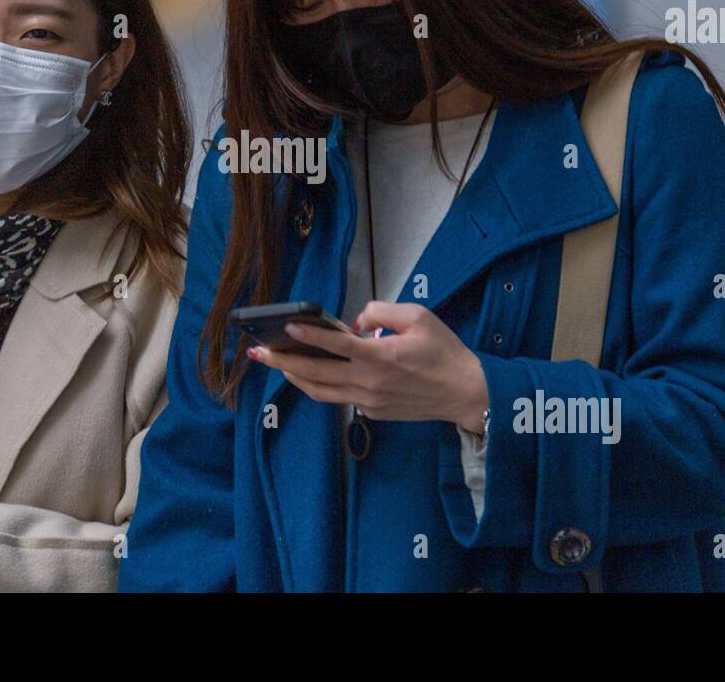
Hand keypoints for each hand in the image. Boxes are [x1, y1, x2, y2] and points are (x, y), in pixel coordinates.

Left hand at [248, 301, 488, 431]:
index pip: (335, 346)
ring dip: (294, 377)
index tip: (286, 326)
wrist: (466, 393)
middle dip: (282, 362)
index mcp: (381, 357)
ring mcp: (368, 401)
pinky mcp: (372, 412)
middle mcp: (369, 383)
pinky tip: (307, 373)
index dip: (308, 336)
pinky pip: (337, 397)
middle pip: (315, 374)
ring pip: (320, 391)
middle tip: (258, 352)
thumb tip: (353, 322)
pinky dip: (319, 385)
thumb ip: (381, 312)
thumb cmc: (445, 352)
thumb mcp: (419, 317)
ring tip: (275, 363)